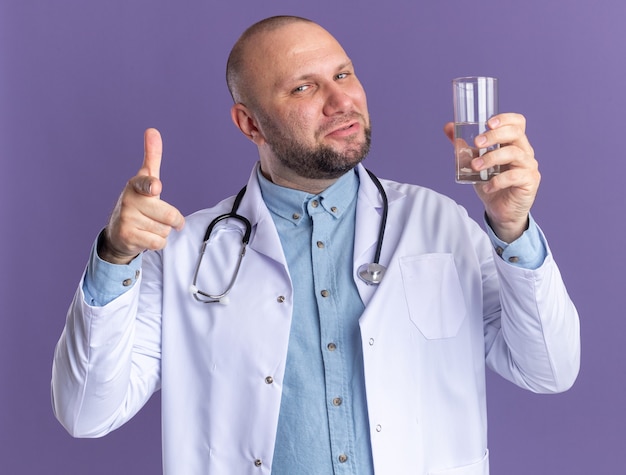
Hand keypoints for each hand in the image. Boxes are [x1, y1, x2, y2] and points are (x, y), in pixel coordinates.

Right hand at [100, 128, 184, 263]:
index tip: (156, 186)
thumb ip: (152, 158)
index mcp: (136, 185)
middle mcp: (129, 200)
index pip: (146, 184)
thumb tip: (152, 130)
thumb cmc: (137, 203)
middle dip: (172, 221)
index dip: (152, 186)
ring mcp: (127, 218)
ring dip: (162, 231)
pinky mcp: (127, 235)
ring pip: (165, 230)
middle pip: (169, 215)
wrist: (118, 231)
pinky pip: (158, 242)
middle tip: (160, 218)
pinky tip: (144, 236)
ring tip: (148, 226)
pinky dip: (156, 242)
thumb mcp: (145, 180)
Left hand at [444, 113, 539, 242]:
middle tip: (476, 143)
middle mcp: (524, 151)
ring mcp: (528, 166)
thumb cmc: (491, 183)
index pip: (517, 122)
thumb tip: (448, 128)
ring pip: (514, 153)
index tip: (487, 123)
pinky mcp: (529, 181)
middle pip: (515, 133)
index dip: (505, 119)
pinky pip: (515, 176)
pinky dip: (498, 180)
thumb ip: (463, 147)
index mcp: (513, 143)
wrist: (500, 210)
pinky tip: (487, 186)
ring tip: (475, 166)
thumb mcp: (475, 162)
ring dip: (491, 158)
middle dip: (494, 136)